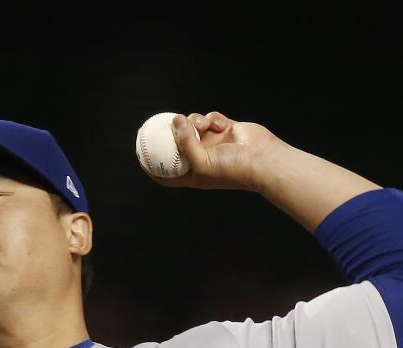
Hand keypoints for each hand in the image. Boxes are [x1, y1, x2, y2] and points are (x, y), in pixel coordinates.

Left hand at [144, 111, 280, 191]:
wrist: (262, 160)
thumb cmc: (232, 169)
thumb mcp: (201, 161)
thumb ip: (184, 142)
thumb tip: (174, 120)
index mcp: (193, 174)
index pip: (167, 174)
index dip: (152, 167)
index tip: (140, 156)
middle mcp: (202, 158)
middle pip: (177, 145)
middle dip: (168, 135)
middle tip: (154, 124)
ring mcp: (213, 143)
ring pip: (193, 126)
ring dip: (195, 122)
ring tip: (202, 126)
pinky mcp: (225, 129)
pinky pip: (211, 118)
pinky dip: (213, 118)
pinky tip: (221, 124)